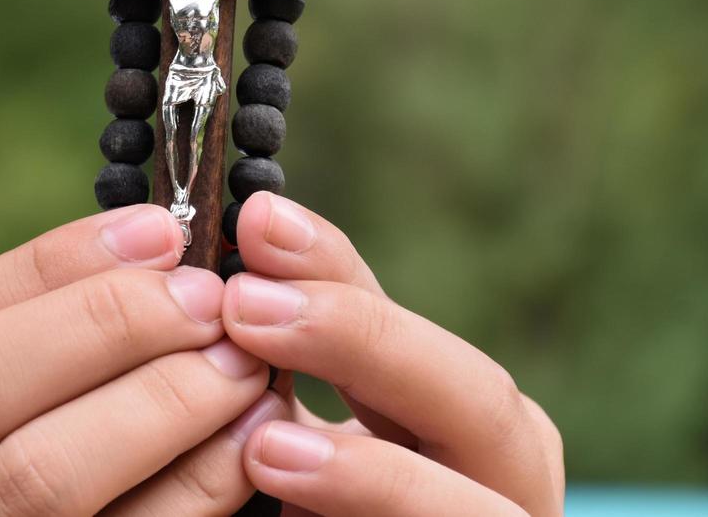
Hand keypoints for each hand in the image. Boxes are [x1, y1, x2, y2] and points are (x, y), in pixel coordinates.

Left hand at [221, 193, 563, 515]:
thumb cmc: (297, 513)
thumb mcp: (283, 446)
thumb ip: (274, 377)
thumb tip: (210, 274)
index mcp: (450, 428)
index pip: (408, 332)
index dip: (341, 270)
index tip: (255, 221)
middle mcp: (497, 486)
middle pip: (483, 405)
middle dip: (371, 346)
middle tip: (250, 308)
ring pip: (489, 512)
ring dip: (382, 474)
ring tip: (269, 442)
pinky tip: (292, 509)